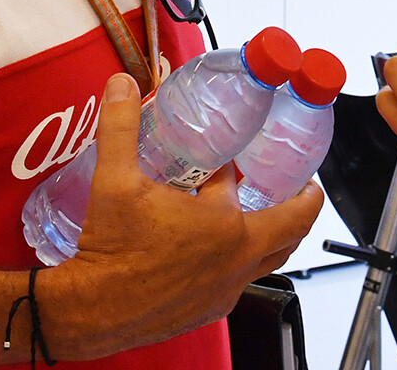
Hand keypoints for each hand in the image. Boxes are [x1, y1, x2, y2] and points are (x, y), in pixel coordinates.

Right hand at [46, 73, 321, 360]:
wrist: (93, 310)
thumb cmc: (109, 251)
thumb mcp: (113, 179)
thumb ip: (120, 125)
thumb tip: (121, 86)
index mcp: (223, 223)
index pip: (241, 180)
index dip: (233, 162)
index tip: (230, 152)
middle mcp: (236, 259)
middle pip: (293, 226)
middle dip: (303, 201)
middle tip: (301, 183)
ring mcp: (227, 288)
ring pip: (273, 257)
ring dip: (277, 232)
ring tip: (268, 212)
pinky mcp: (213, 309)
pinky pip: (243, 281)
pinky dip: (245, 261)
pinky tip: (220, 250)